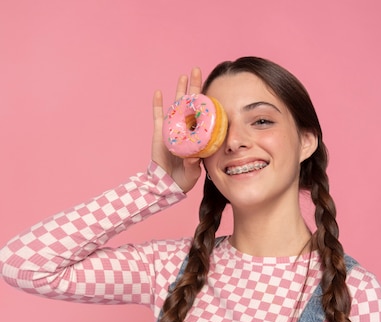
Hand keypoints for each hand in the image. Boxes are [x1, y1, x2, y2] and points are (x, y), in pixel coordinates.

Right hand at [151, 67, 202, 192]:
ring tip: (184, 76)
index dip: (207, 102)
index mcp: (196, 136)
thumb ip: (193, 165)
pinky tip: (159, 92)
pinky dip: (158, 104)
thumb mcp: (192, 173)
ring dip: (179, 90)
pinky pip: (158, 115)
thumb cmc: (183, 178)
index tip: (214, 89)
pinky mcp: (159, 132)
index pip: (204, 115)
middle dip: (194, 88)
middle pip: (190, 104)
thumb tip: (193, 158)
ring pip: (176, 105)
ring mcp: (172, 129)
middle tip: (197, 70)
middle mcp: (185, 129)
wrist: (167, 184)